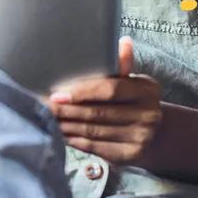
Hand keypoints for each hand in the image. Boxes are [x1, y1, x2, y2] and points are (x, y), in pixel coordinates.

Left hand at [45, 36, 162, 164]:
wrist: (155, 133)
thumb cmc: (133, 101)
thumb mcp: (131, 82)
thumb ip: (122, 66)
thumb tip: (124, 41)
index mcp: (147, 90)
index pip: (110, 90)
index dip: (81, 93)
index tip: (57, 95)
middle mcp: (149, 115)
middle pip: (98, 112)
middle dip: (66, 111)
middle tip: (42, 107)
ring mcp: (141, 137)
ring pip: (94, 131)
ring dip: (66, 126)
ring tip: (47, 120)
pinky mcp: (131, 156)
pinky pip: (96, 147)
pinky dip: (75, 141)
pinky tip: (61, 134)